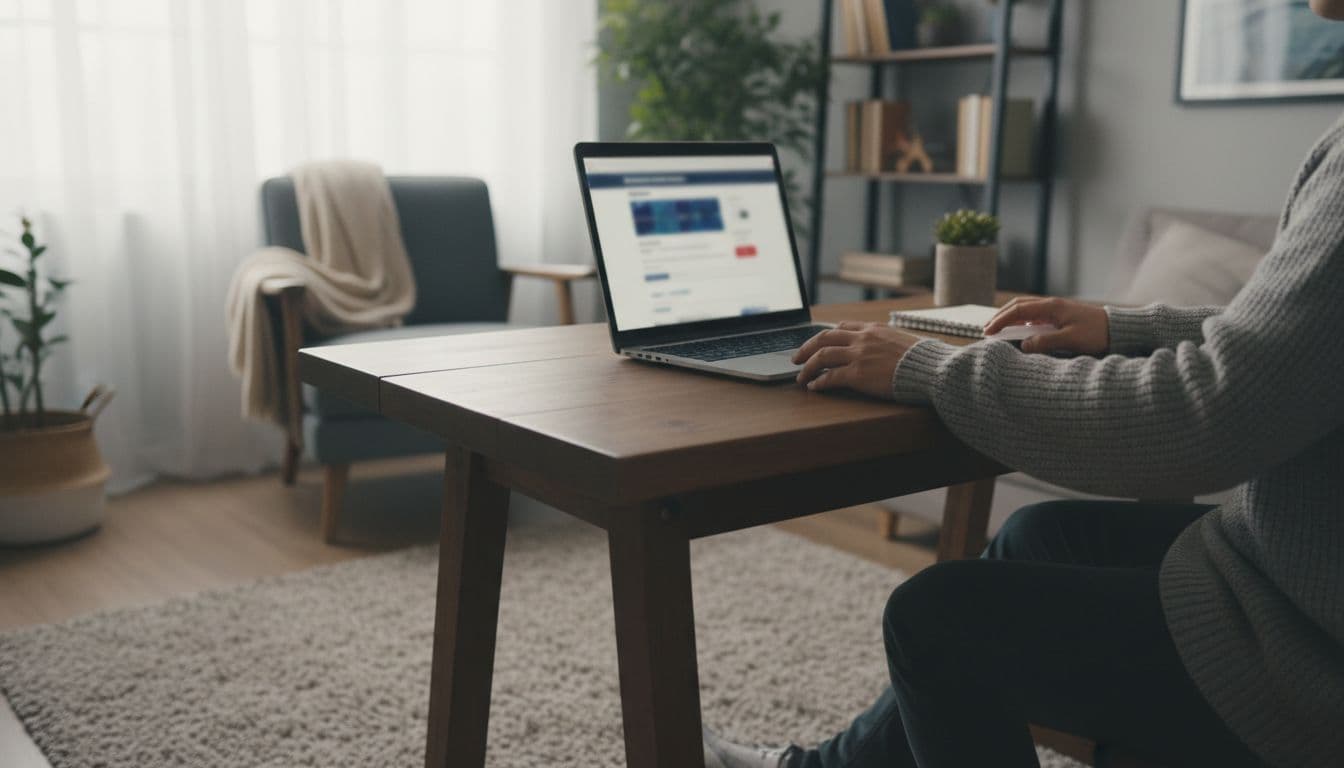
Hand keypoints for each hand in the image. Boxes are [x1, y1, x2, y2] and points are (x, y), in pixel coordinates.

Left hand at [792, 321, 923, 397]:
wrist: (932, 369)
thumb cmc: (924, 359)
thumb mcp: (904, 341)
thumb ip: (887, 342)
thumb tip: (885, 349)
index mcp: (873, 329)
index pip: (842, 328)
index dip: (825, 336)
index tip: (817, 344)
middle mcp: (862, 338)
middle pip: (824, 338)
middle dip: (806, 348)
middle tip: (796, 358)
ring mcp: (859, 355)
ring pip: (822, 356)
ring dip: (807, 367)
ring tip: (800, 377)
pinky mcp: (858, 374)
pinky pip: (830, 377)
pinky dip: (818, 382)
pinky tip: (813, 387)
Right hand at [984, 297, 1109, 355]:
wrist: (1119, 328)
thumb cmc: (1097, 333)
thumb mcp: (1071, 340)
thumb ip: (1045, 342)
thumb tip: (1023, 345)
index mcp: (1051, 307)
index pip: (1017, 310)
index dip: (1000, 321)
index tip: (987, 332)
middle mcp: (1051, 305)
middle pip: (1018, 306)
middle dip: (1000, 317)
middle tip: (987, 330)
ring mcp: (1056, 309)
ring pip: (1026, 310)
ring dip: (1010, 318)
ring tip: (999, 330)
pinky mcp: (1061, 316)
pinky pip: (1035, 316)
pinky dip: (1022, 322)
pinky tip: (1019, 331)